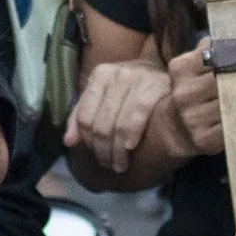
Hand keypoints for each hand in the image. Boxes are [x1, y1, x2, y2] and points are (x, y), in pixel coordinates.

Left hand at [65, 58, 170, 173]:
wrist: (167, 70)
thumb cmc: (132, 86)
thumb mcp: (105, 95)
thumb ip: (83, 115)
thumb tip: (68, 142)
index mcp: (99, 76)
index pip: (84, 117)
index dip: (88, 141)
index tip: (94, 155)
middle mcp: (115, 74)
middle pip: (100, 124)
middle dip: (102, 150)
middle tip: (108, 165)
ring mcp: (135, 79)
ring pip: (118, 125)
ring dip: (117, 151)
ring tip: (119, 165)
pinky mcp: (154, 88)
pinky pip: (137, 118)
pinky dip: (131, 136)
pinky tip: (130, 148)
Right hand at [162, 47, 223, 158]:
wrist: (176, 126)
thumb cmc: (191, 89)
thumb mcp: (191, 65)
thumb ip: (208, 50)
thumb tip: (231, 39)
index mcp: (180, 69)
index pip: (214, 56)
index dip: (234, 56)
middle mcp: (183, 94)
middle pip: (225, 81)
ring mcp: (193, 118)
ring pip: (231, 103)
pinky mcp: (204, 139)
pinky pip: (232, 125)